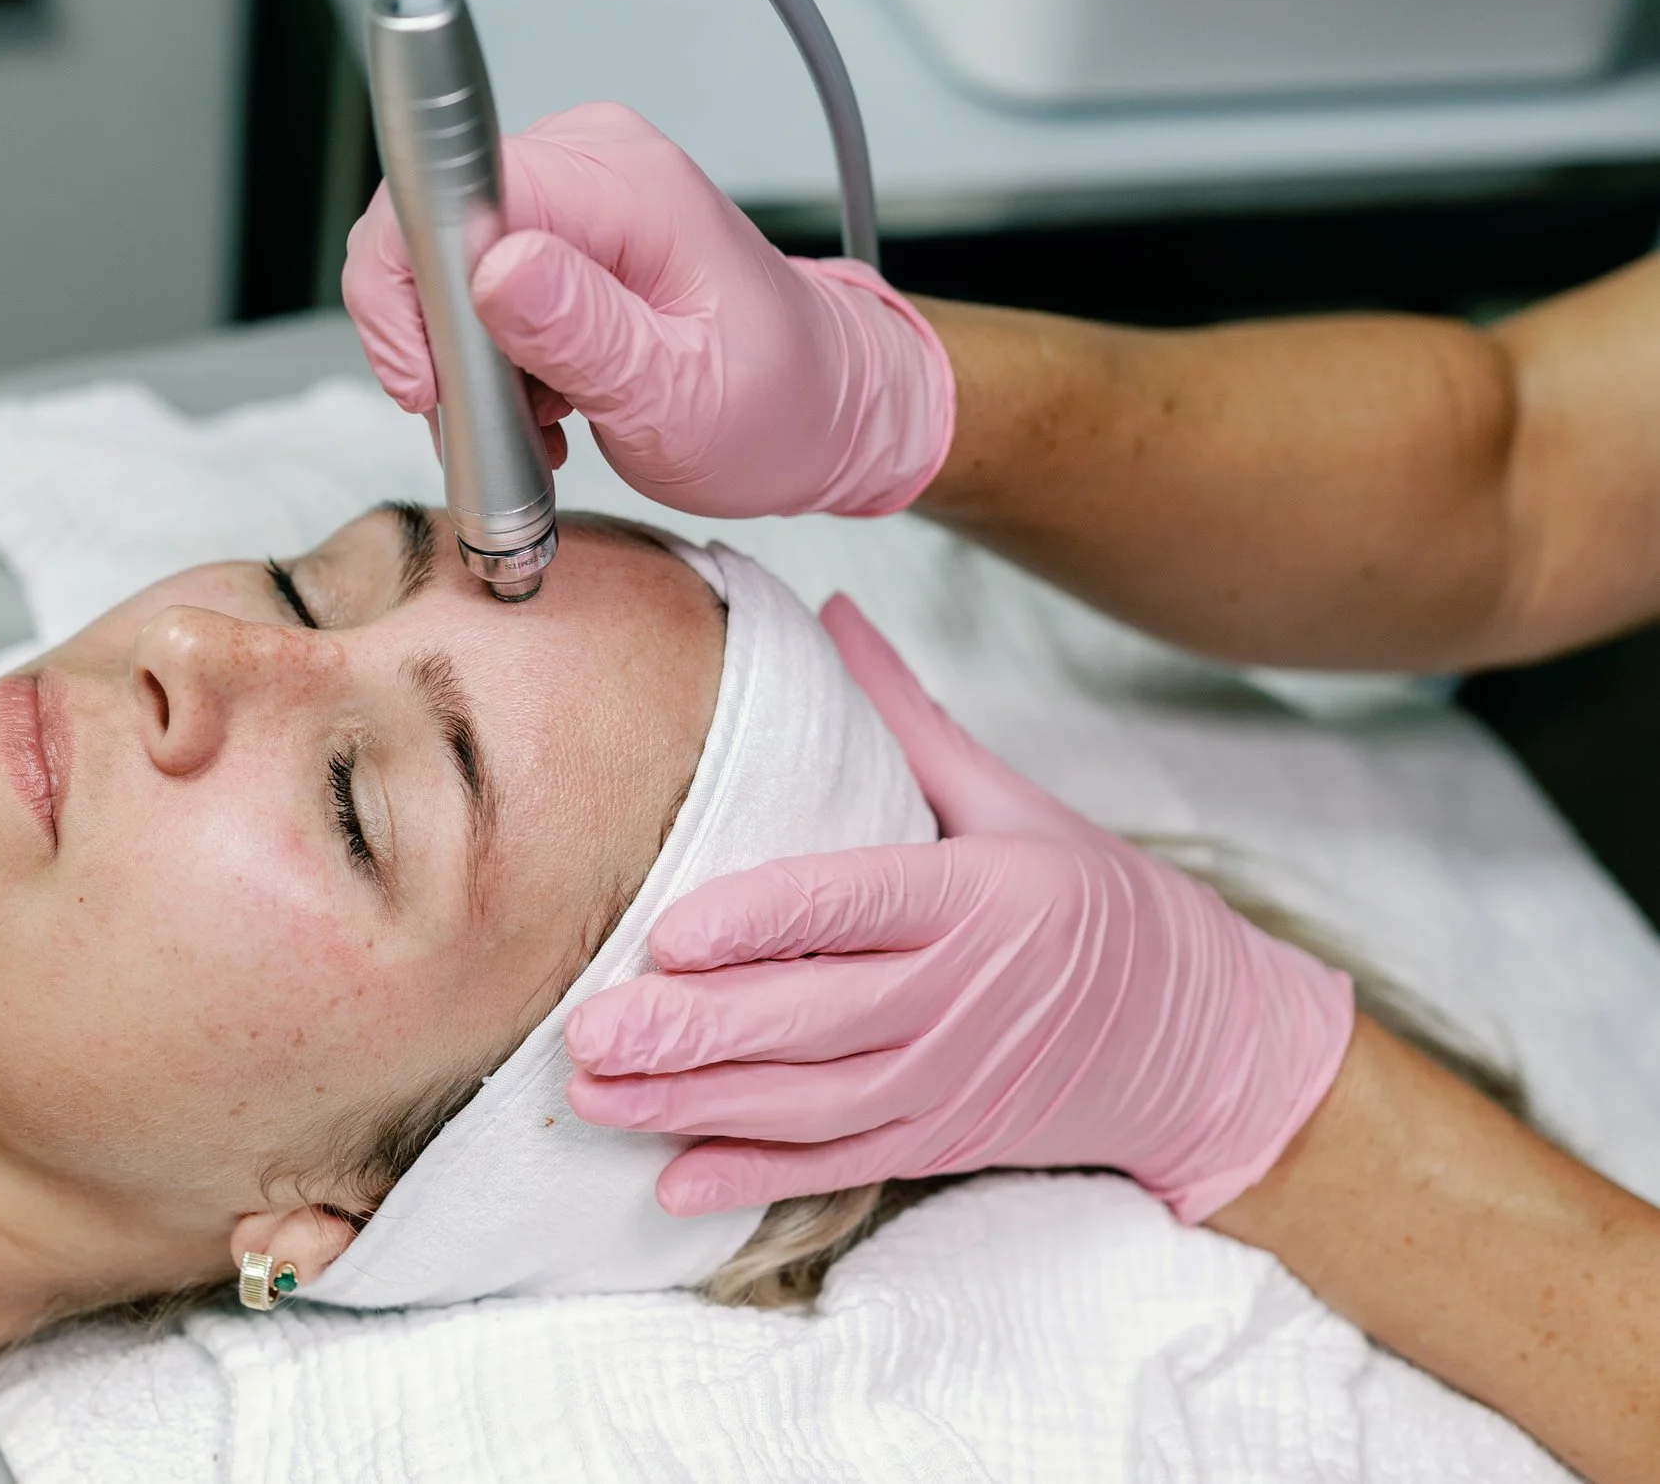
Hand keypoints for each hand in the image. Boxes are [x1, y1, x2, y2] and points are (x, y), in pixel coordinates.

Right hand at [342, 102, 953, 518]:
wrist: (829, 407)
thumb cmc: (776, 408)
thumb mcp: (676, 398)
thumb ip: (581, 333)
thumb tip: (493, 270)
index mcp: (626, 188)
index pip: (453, 188)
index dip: (408, 291)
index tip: (432, 385)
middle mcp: (597, 162)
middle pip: (433, 222)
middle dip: (437, 340)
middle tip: (495, 419)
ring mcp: (580, 188)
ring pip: (445, 259)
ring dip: (468, 358)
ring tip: (538, 418)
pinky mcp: (569, 225)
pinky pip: (478, 275)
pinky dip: (491, 352)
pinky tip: (544, 398)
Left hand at [564, 596, 1355, 1222]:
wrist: (1204, 1043)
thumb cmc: (1093, 901)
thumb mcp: (1016, 800)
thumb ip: (910, 716)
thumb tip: (831, 609)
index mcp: (980, 897)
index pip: (856, 906)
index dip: (761, 923)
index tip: (670, 932)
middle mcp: (960, 996)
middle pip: (816, 1019)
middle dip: (696, 1031)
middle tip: (590, 1028)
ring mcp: (947, 1080)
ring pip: (811, 1104)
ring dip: (697, 1106)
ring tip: (594, 1093)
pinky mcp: (937, 1140)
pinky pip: (840, 1167)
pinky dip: (756, 1180)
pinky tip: (674, 1183)